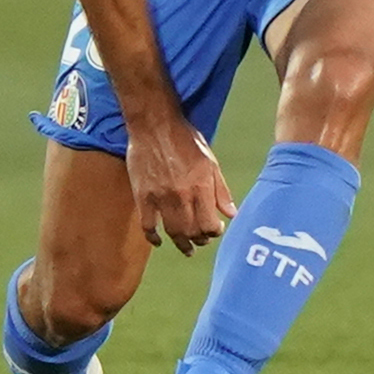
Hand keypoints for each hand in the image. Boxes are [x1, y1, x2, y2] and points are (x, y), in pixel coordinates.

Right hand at [124, 113, 236, 254]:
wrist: (155, 125)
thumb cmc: (186, 140)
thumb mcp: (211, 161)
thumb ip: (221, 190)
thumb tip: (232, 213)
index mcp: (201, 187)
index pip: (210, 224)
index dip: (214, 232)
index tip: (216, 230)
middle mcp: (181, 196)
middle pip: (191, 232)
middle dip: (199, 240)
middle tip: (201, 241)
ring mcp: (160, 198)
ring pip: (172, 232)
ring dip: (180, 243)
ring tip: (186, 247)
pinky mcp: (142, 196)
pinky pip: (147, 225)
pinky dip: (153, 237)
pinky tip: (159, 241)